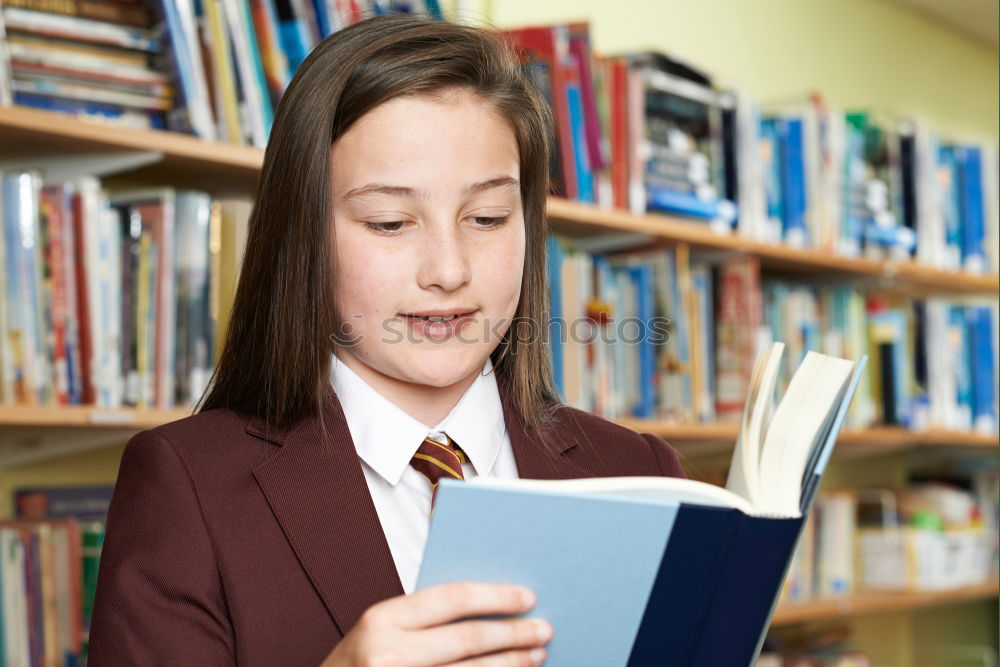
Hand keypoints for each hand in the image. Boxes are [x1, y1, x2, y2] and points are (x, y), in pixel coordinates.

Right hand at [320, 581, 551, 665]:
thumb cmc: (358, 665)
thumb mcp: (380, 633)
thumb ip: (423, 619)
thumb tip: (489, 604)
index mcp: (382, 619)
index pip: (451, 599)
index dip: (495, 596)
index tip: (528, 596)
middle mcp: (387, 654)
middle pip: (467, 639)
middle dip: (513, 634)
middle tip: (544, 629)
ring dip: (510, 665)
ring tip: (536, 657)